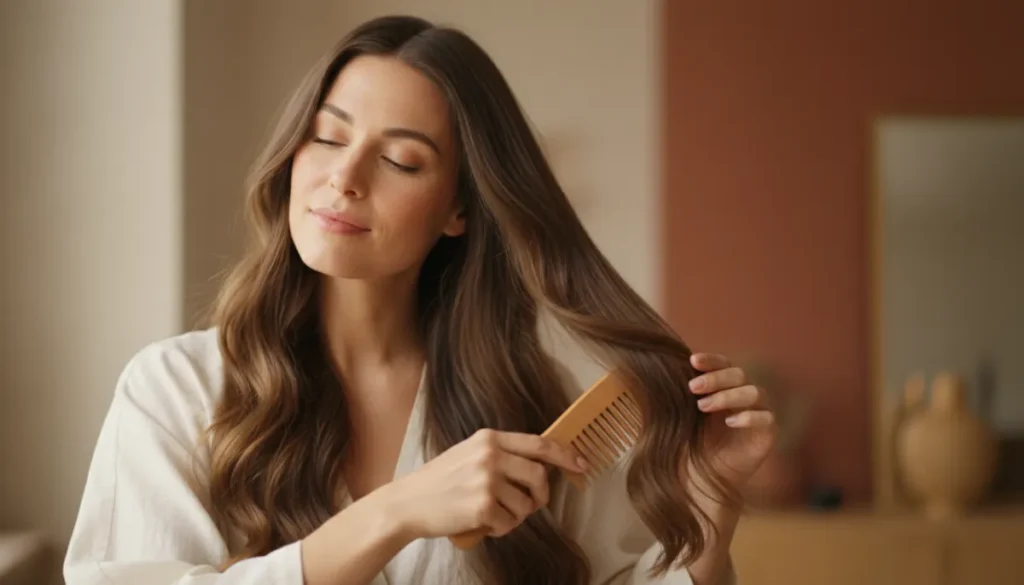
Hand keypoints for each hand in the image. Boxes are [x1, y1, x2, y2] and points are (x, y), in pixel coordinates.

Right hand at [381, 429, 587, 541]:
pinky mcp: (482, 505)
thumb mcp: (468, 454)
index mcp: (488, 438)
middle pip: (539, 475)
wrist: (407, 503)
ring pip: (526, 504)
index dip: (565, 455)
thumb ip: (500, 455)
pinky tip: (483, 523)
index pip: (538, 443)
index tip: (581, 464)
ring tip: (496, 514)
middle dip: (542, 495)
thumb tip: (539, 466)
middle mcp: (490, 455)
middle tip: (533, 504)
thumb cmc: (438, 482)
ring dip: (517, 516)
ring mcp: (486, 480)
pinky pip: (510, 523)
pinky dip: (501, 529)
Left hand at [687, 353, 777, 488]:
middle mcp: (745, 395)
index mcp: (725, 387)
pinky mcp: (768, 433)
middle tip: (693, 387)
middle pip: (739, 374)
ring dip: (727, 396)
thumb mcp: (683, 415)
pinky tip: (729, 422)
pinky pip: (766, 418)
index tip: (693, 361)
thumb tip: (665, 368)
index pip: (724, 364)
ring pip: (754, 392)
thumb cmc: (692, 442)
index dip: (711, 360)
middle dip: (715, 378)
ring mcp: (760, 412)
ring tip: (702, 406)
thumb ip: (681, 394)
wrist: (703, 477)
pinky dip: (749, 417)